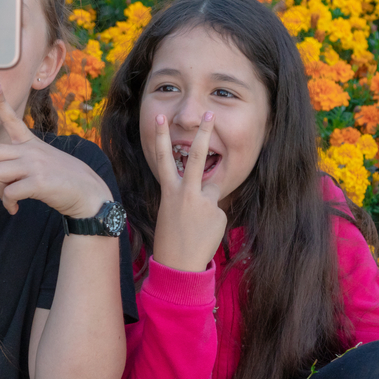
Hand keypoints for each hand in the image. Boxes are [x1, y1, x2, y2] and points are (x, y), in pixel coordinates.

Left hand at [0, 85, 112, 216]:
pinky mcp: (37, 182)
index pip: (12, 119)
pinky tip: (16, 209)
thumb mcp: (34, 170)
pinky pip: (8, 193)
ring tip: (10, 202)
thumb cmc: (61, 181)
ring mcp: (32, 165)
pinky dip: (8, 204)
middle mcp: (28, 151)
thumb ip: (8, 172)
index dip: (0, 103)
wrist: (89, 194)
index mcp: (29, 144)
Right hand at [151, 111, 226, 271]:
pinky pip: (218, 208)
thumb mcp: (171, 209)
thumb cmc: (172, 236)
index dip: (160, 137)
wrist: (178, 264)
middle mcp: (186, 192)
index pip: (163, 158)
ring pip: (213, 184)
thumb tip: (205, 185)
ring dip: (209, 193)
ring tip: (200, 211)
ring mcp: (204, 202)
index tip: (159, 119)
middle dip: (204, 133)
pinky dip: (213, 218)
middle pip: (197, 156)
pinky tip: (205, 232)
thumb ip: (186, 192)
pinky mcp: (218, 213)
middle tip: (209, 114)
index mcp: (169, 191)